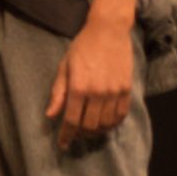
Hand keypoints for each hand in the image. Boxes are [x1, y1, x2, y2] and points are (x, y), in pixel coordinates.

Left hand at [46, 15, 133, 149]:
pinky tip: (104, 123)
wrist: (108, 31)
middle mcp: (97, 93)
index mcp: (78, 86)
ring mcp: (114, 92)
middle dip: (80, 135)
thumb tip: (50, 115)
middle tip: (74, 135)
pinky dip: (112, 124)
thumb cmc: (82, 47)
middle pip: (89, 126)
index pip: (71, 120)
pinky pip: (120, 116)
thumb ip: (58, 92)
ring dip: (96, 132)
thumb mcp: (64, 67)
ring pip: (106, 124)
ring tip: (88, 130)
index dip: (66, 135)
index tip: (62, 144)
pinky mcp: (126, 90)